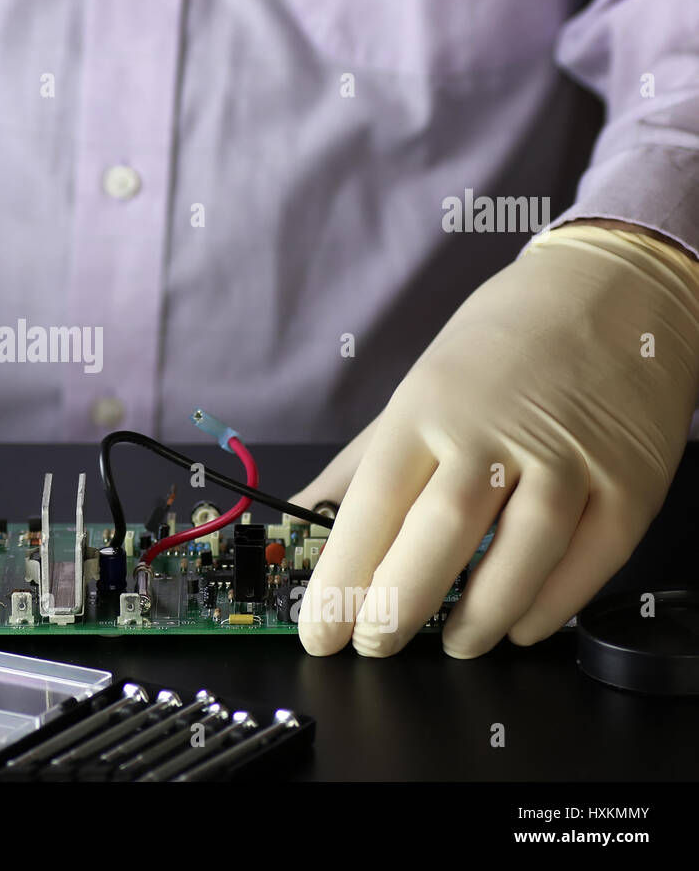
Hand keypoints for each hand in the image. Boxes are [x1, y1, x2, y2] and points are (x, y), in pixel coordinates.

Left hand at [290, 222, 698, 657]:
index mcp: (425, 409)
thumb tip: (304, 517)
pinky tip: (520, 624)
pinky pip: (589, 561)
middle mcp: (493, 433)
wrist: (613, 288)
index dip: (340, 580)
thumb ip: (362, 464)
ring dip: (478, 617)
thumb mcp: (417, 388)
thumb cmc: (501, 343)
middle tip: (376, 644)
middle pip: (437, 537)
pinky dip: (552, 605)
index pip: (371, 508)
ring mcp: (567, 458)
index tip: (319, 630)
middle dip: (396, 608)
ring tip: (454, 644)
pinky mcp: (629, 481)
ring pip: (518, 558)